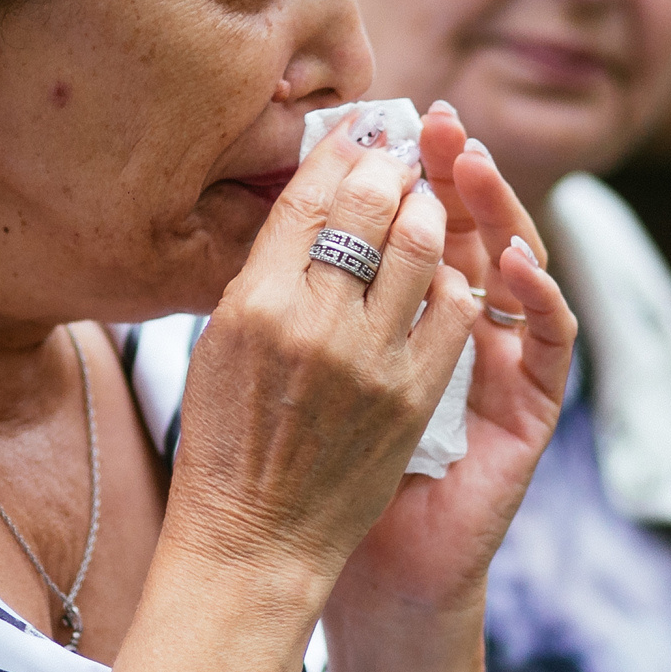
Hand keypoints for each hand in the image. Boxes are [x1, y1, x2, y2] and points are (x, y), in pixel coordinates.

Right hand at [164, 106, 479, 588]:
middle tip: (397, 156)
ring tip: (425, 202)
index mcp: (255, 304)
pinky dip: (449, 281)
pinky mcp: (413, 396)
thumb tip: (309, 207)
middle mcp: (314, 323)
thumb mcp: (220, 345)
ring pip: (421, 249)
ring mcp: (371, 360)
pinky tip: (443, 273)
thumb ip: (264, 275)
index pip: (308, 200)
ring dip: (429, 212)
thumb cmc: (226, 442)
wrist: (257, 539)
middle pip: (370, 209)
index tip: (355, 132)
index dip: (337, 155)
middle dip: (390, 169)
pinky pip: (450, 313)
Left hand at [332, 100, 575, 613]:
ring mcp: (500, 366)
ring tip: (472, 167)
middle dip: (456, 171)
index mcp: (400, 308)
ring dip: (502, 211)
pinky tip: (513, 258)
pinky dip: (541, 295)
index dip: (404, 169)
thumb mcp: (291, 357)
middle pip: (473, 229)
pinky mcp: (530, 410)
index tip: (377, 119)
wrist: (319, 562)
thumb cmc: (299, 464)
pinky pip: (552, 342)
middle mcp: (456, 327)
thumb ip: (300, 287)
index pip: (416, 217)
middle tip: (436, 123)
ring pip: (522, 267)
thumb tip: (273, 196)